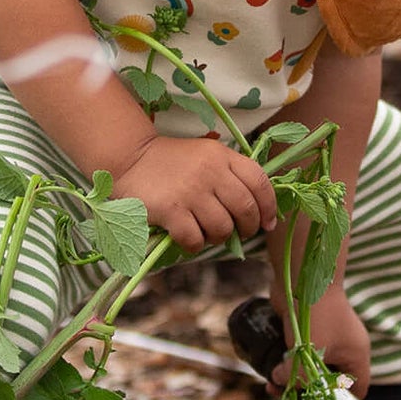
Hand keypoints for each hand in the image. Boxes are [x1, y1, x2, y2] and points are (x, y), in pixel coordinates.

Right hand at [114, 139, 276, 251]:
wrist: (130, 158)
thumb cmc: (172, 161)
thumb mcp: (206, 154)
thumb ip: (230, 172)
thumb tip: (259, 209)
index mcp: (222, 155)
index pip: (260, 182)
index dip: (269, 207)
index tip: (268, 223)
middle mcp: (211, 171)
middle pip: (246, 209)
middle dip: (248, 227)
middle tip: (239, 233)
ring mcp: (191, 191)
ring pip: (223, 228)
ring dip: (219, 237)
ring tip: (208, 233)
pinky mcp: (171, 210)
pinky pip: (195, 239)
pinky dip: (195, 245)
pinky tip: (188, 238)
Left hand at [278, 288, 371, 399]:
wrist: (303, 275)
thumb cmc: (316, 315)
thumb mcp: (309, 354)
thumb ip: (296, 376)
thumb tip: (278, 382)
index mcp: (356, 356)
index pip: (357, 390)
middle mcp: (344, 348)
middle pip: (330, 381)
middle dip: (308, 392)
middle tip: (287, 398)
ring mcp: (327, 337)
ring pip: (311, 367)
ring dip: (294, 377)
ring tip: (272, 385)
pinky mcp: (309, 328)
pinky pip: (300, 352)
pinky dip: (288, 360)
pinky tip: (271, 366)